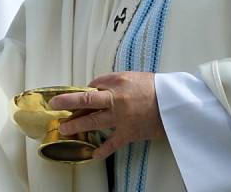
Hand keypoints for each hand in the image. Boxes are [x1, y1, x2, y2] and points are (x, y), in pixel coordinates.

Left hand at [48, 72, 164, 159]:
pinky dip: (102, 150)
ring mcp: (122, 118)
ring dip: (77, 125)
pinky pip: (112, 143)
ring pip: (94, 121)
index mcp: (117, 82)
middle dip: (68, 102)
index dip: (82, 90)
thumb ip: (113, 81)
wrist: (175, 105)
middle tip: (54, 105)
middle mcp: (116, 99)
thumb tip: (95, 87)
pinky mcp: (129, 133)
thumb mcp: (133, 76)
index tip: (71, 94)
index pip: (93, 85)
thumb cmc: (155, 88)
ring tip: (64, 128)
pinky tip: (92, 154)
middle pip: (87, 100)